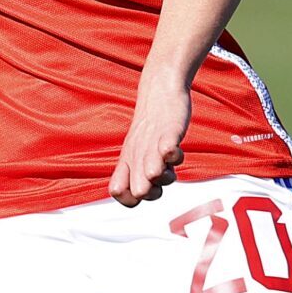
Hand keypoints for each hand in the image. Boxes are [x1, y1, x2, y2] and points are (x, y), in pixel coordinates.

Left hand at [109, 80, 189, 206]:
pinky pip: (168, 149)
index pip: (118, 192)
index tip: (144, 191)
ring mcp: (151, 144)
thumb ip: (137, 175)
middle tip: (160, 176)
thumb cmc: (150, 127)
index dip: (130, 199)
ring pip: (154, 174)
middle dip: (154, 192)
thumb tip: (137, 196)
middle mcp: (136, 156)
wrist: (159, 93)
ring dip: (165, 175)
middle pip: (140, 191)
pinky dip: (172, 154)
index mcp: (127, 162)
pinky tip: (173, 150)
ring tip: (169, 161)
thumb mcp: (137, 152)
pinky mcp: (169, 131)